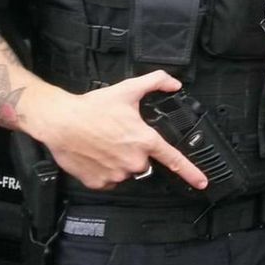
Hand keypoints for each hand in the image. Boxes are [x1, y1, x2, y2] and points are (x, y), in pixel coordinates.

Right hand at [25, 70, 207, 190]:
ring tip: (104, 142)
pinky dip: (105, 169)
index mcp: (144, 140)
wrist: (62, 121)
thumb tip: (174, 83)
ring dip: (120, 159)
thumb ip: (156, 82)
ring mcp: (117, 174)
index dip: (190, 172)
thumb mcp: (128, 89)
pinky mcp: (100, 183)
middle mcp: (133, 160)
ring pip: (126, 170)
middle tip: (119, 135)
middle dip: (136, 150)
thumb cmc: (93, 107)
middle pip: (144, 160)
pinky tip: (97, 153)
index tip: (202, 182)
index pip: (174, 159)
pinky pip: (110, 179)